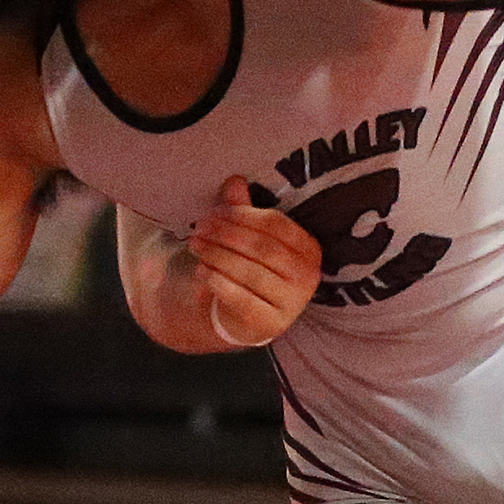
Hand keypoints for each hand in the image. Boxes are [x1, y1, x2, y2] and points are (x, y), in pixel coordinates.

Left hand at [188, 179, 320, 347]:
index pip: (275, 224)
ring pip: (251, 273)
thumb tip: (234, 179)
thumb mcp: (250, 238)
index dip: (242, 215)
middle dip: (227, 235)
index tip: (213, 212)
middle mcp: (307, 276)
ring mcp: (291, 303)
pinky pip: (241, 299)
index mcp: (308, 248)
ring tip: (195, 246)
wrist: (248, 317)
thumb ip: (243, 210)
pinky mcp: (269, 323)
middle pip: (263, 248)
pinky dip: (218, 282)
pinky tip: (200, 270)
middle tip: (199, 228)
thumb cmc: (252, 269)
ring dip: (218, 255)